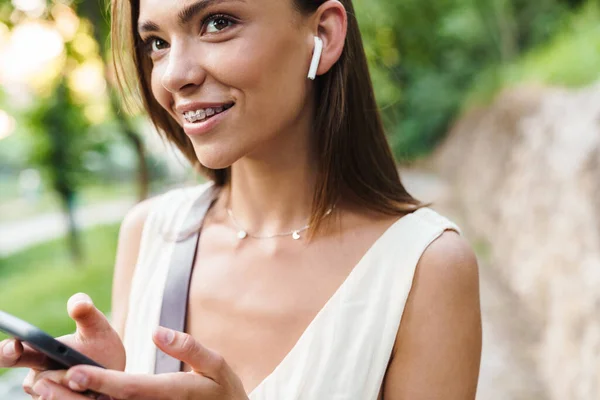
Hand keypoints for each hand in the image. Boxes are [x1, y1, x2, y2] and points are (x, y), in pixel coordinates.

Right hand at [5, 293, 125, 397]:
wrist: (115, 371)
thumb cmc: (100, 346)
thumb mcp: (97, 327)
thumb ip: (87, 313)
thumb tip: (79, 302)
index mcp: (38, 354)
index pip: (12, 354)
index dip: (7, 351)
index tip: (15, 345)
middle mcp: (38, 378)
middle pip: (36, 383)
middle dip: (53, 378)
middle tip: (71, 376)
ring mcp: (47, 396)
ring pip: (51, 397)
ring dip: (70, 390)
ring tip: (88, 381)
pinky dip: (77, 399)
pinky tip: (89, 393)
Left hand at [32, 327, 248, 399]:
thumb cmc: (223, 390)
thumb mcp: (218, 365)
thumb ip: (189, 347)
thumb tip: (156, 331)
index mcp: (172, 393)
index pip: (131, 388)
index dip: (100, 380)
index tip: (73, 370)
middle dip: (75, 394)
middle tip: (42, 382)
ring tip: (44, 389)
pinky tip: (71, 397)